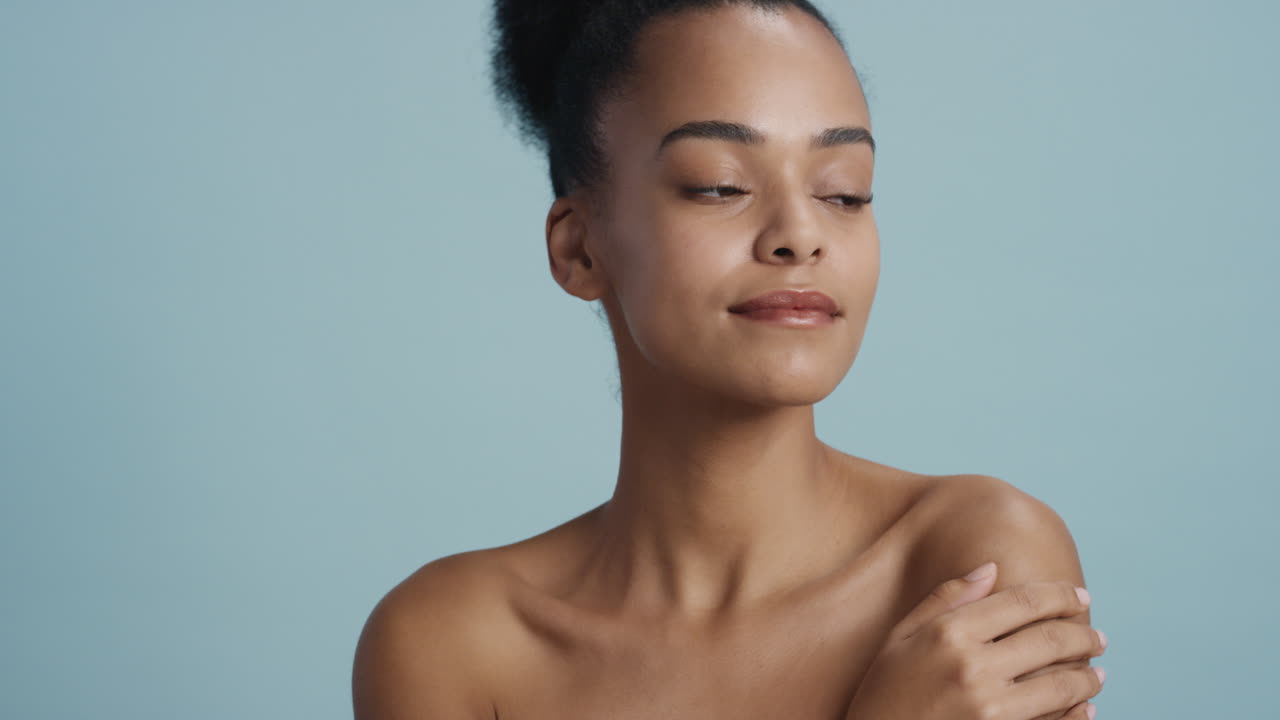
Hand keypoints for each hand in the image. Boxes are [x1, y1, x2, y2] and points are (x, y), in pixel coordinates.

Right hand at [844, 562, 1105, 719]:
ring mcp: (989, 711)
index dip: (1059, 595)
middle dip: (1084, 634)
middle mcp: (972, 668)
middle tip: (1097, 637)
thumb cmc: (884, 693)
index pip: (1022, 602)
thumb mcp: (900, 638)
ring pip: (1062, 685)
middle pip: (1051, 640)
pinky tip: (1084, 709)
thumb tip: (991, 567)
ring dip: (1088, 677)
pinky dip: (1077, 716)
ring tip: (1096, 674)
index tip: (1080, 596)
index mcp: (949, 634)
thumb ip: (946, 599)